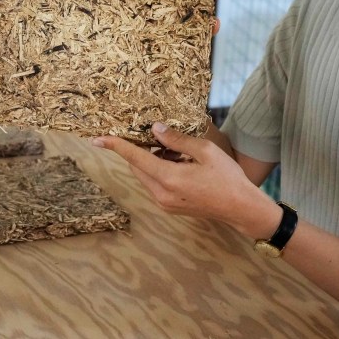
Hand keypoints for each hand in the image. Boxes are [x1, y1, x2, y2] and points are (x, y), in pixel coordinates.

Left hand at [92, 123, 278, 237]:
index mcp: (169, 178)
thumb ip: (177, 140)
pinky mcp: (169, 207)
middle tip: (157, 135)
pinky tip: (181, 164)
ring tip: (179, 152)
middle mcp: (161, 194)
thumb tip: (155, 129)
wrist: (240, 208)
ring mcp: (164, 203)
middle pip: (138, 167)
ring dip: (153, 160)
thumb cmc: (227, 177)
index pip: (135, 158)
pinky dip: (160, 170)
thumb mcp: (204, 151)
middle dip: (141, 149)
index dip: (116, 146)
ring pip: (146, 175)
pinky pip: (155, 184)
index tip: (97, 139)